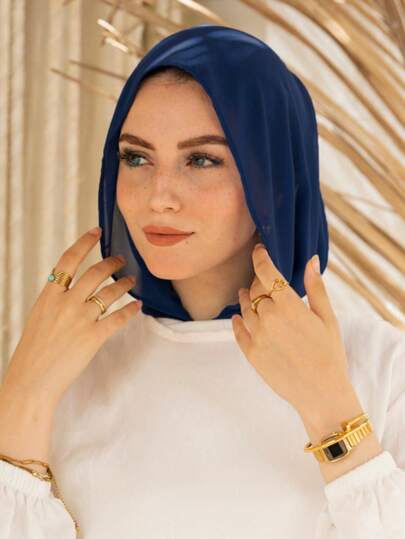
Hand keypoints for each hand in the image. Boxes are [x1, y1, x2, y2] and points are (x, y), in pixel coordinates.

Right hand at [1, 228, 141, 405]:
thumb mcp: (39, 318)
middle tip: (121, 260)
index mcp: (48, 296)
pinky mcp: (94, 336)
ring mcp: (81, 319)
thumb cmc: (33, 352)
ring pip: (110, 292)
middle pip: (95, 272)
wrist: (32, 380)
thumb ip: (56, 301)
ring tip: (131, 281)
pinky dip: (130, 309)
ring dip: (124, 284)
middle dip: (112, 263)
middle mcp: (66, 303)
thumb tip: (73, 290)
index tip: (97, 231)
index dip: (85, 242)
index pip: (69, 259)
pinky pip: (119, 317)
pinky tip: (137, 306)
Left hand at [232, 244, 353, 417]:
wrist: (321, 393)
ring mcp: (256, 336)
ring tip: (251, 296)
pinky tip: (241, 318)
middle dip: (259, 281)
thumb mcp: (327, 318)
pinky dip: (238, 320)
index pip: (266, 271)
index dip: (260, 257)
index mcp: (289, 305)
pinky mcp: (250, 353)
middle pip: (255, 289)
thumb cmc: (329, 354)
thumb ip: (316, 287)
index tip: (258, 249)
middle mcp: (268, 317)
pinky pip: (238, 329)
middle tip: (264, 281)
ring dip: (247, 299)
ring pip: (245, 307)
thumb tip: (311, 260)